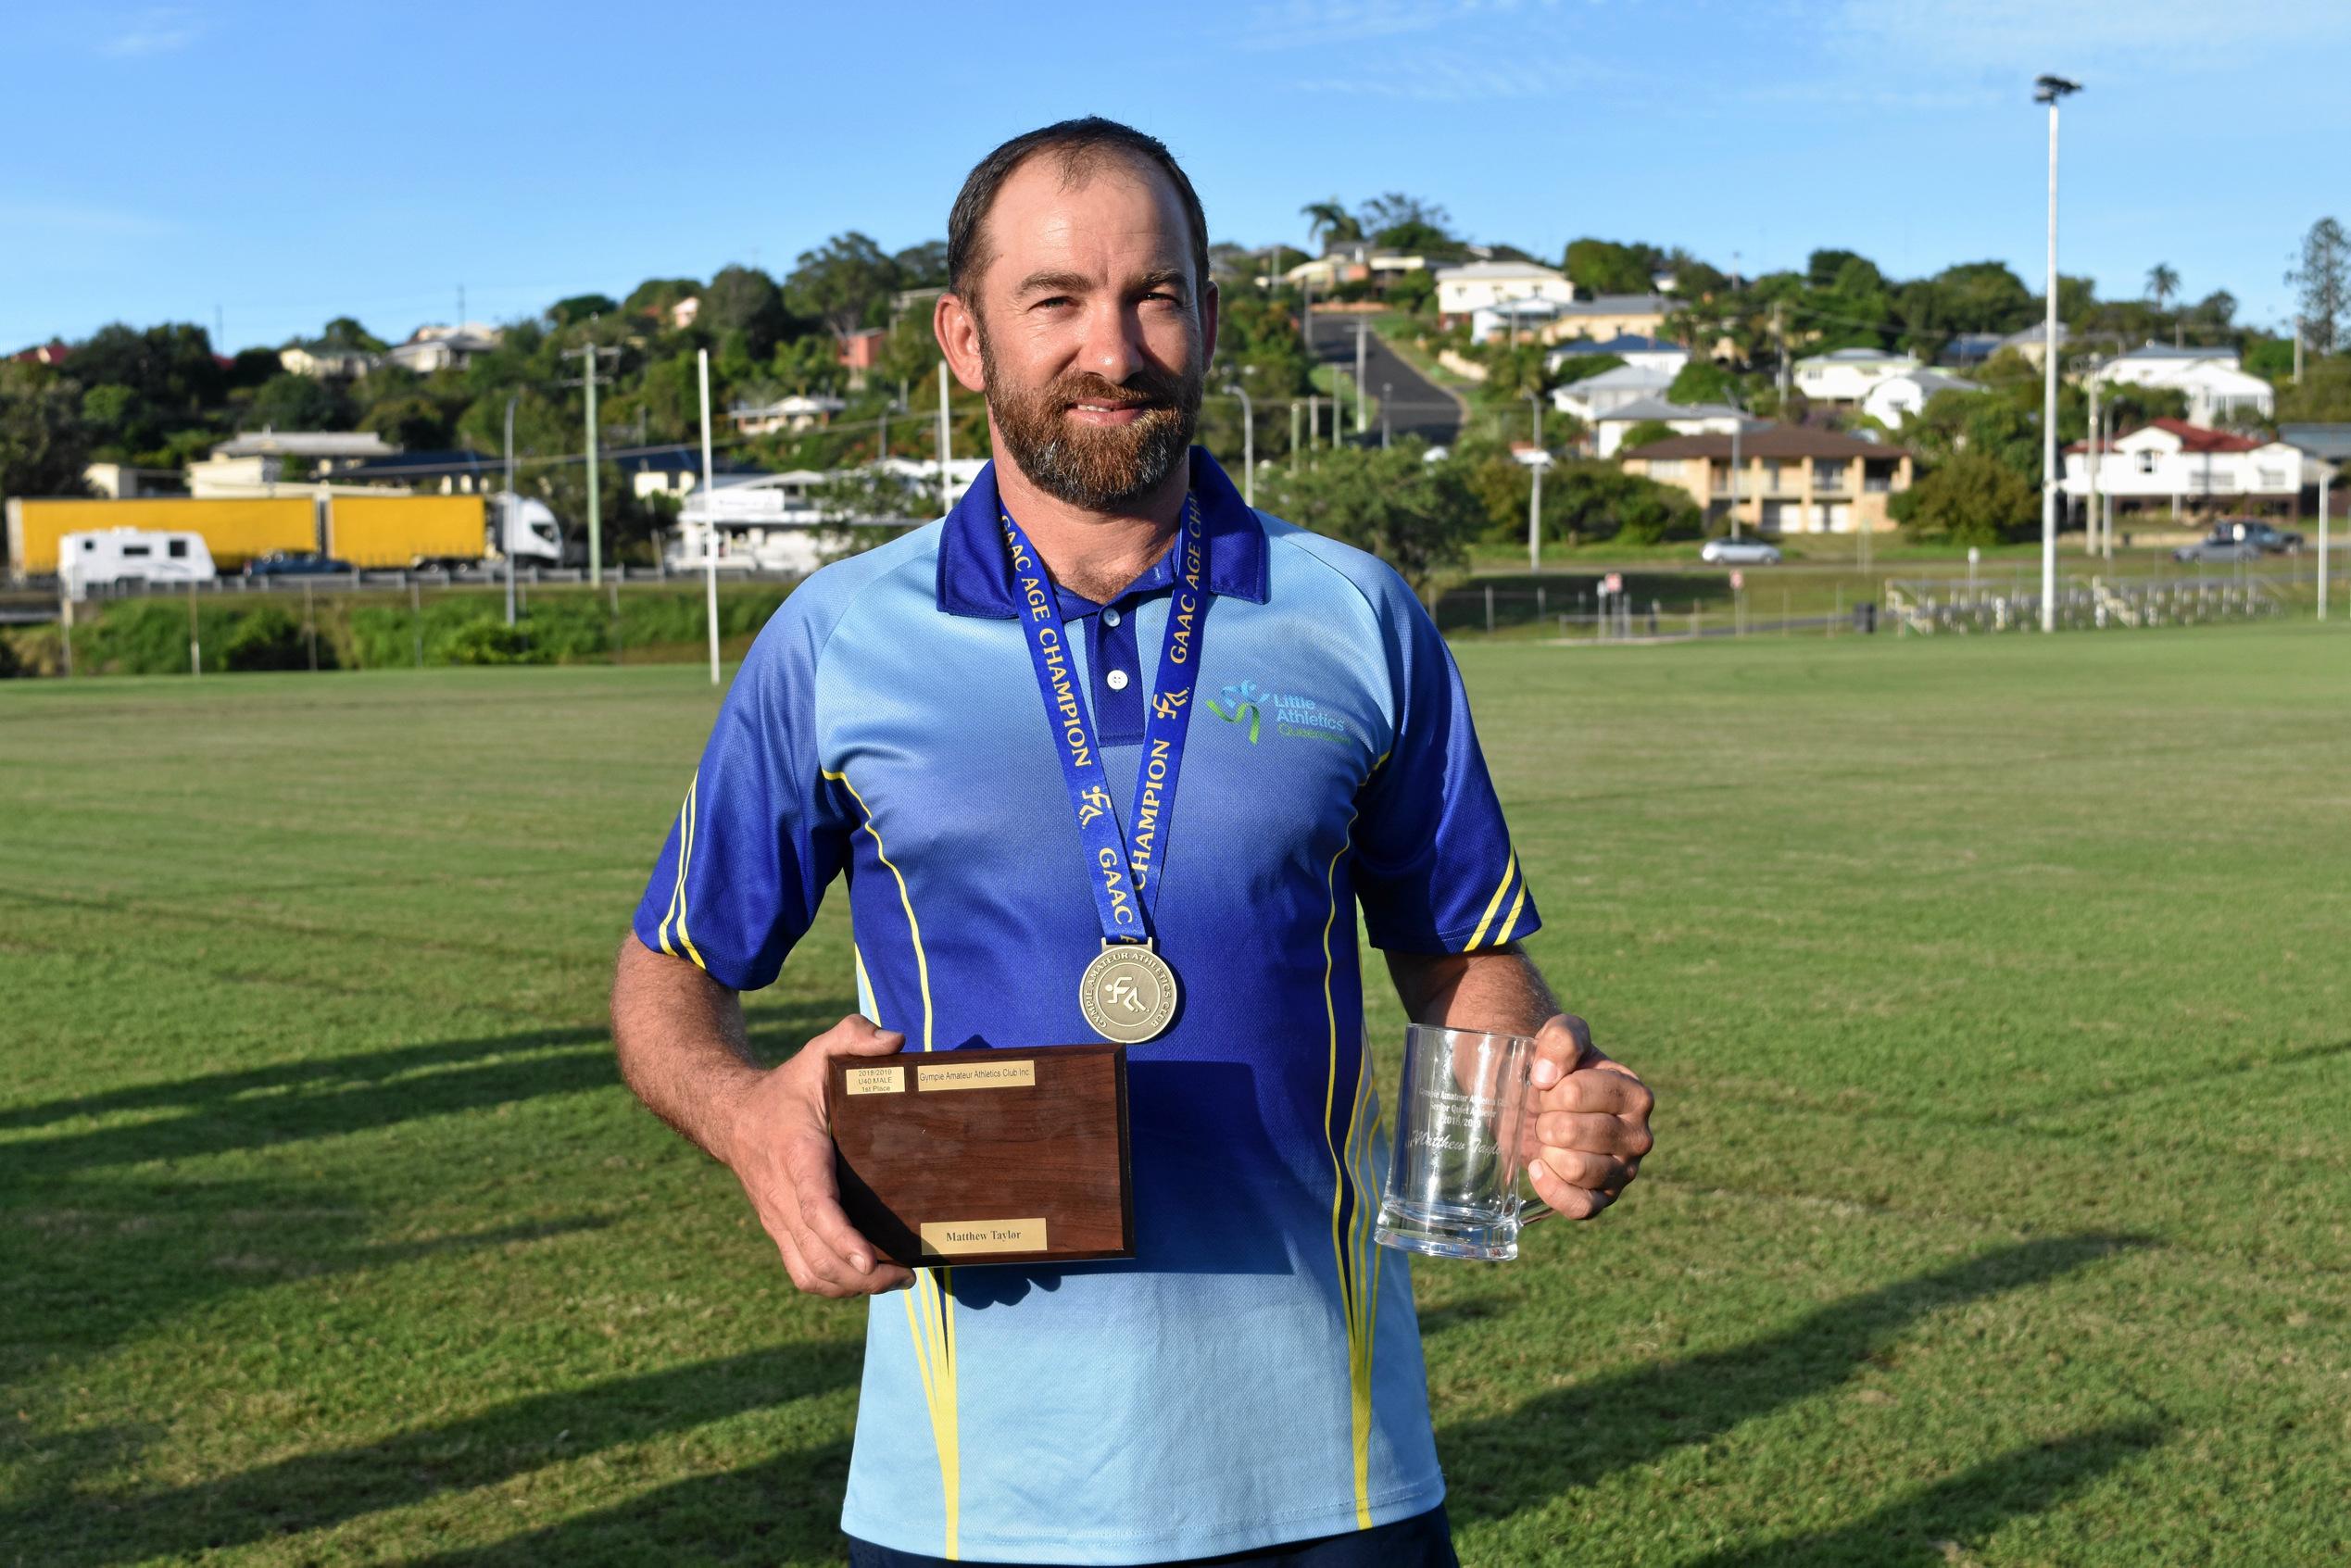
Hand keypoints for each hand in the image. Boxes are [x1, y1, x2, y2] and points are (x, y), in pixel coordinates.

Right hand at [717, 1014, 913, 1296]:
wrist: (730, 1115)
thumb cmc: (787, 1087)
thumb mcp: (817, 1052)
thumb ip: (853, 1037)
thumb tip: (894, 1042)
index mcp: (797, 1156)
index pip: (816, 1207)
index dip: (842, 1238)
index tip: (870, 1261)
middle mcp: (782, 1196)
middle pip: (817, 1254)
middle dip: (861, 1275)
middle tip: (906, 1273)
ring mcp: (777, 1219)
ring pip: (809, 1273)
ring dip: (851, 1287)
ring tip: (894, 1280)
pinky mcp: (778, 1231)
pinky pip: (801, 1273)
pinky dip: (833, 1287)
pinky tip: (867, 1280)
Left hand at [1523, 1013, 1652, 1219]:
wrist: (1543, 1099)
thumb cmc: (1559, 1068)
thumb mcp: (1562, 1036)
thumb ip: (1562, 1037)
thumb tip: (1547, 1075)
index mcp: (1636, 1095)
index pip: (1579, 1094)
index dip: (1552, 1089)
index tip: (1549, 1086)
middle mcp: (1639, 1136)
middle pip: (1577, 1133)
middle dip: (1546, 1121)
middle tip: (1545, 1115)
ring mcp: (1624, 1172)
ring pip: (1579, 1170)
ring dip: (1548, 1152)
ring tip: (1546, 1138)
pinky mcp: (1603, 1199)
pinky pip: (1581, 1207)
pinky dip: (1552, 1189)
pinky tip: (1537, 1166)